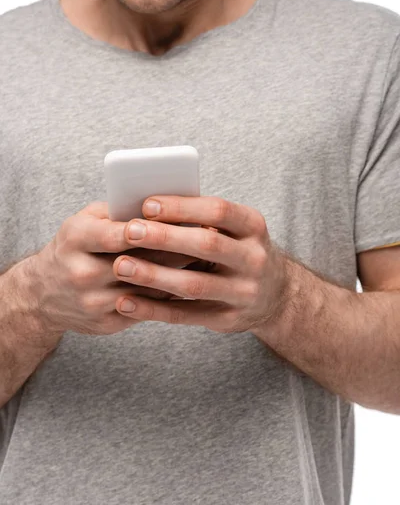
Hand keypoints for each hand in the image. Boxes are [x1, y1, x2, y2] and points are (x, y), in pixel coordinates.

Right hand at [30, 202, 202, 335]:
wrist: (43, 294)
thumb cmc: (74, 247)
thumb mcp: (84, 221)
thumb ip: (117, 213)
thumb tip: (164, 207)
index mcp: (75, 240)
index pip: (114, 235)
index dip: (145, 230)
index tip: (176, 221)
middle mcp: (81, 274)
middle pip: (136, 263)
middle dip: (173, 250)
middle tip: (206, 238)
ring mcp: (93, 303)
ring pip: (147, 289)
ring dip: (177, 275)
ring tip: (206, 260)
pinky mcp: (106, 324)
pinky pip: (146, 309)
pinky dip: (169, 295)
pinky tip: (189, 283)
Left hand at [114, 196, 288, 333]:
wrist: (275, 295)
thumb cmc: (238, 250)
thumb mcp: (234, 230)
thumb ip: (200, 220)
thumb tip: (146, 209)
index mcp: (253, 226)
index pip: (218, 211)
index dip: (182, 207)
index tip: (147, 204)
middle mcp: (254, 259)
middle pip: (207, 245)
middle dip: (165, 238)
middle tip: (129, 232)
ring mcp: (244, 293)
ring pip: (194, 284)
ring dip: (153, 275)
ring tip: (121, 266)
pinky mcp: (228, 320)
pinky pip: (185, 315)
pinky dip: (153, 309)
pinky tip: (126, 302)